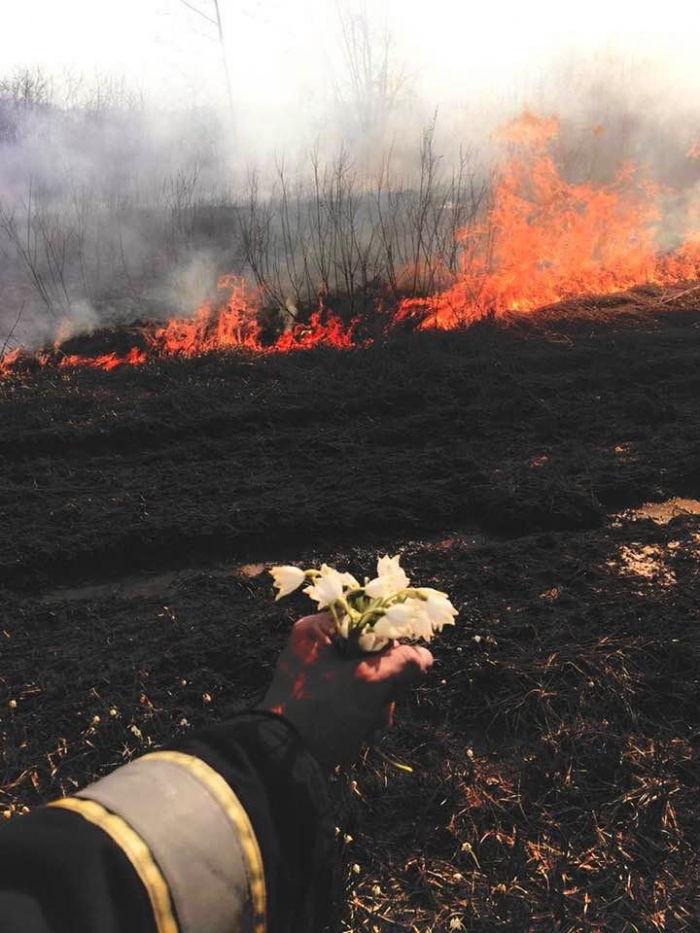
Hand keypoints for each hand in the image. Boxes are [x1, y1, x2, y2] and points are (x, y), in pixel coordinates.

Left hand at [259, 613, 433, 768]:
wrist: (284, 766)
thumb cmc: (321, 715)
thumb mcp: (366, 685)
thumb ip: (400, 664)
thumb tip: (424, 656)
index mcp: (317, 630)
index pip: (369, 621)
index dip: (390, 645)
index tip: (398, 669)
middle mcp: (317, 647)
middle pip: (372, 652)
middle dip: (384, 683)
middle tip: (380, 701)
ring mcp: (320, 675)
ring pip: (369, 678)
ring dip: (378, 703)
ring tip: (368, 723)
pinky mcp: (324, 701)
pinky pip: (358, 697)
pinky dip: (366, 714)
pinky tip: (364, 731)